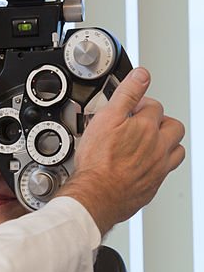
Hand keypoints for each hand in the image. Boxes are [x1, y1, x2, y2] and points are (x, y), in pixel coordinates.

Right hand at [61, 67, 184, 235]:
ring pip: (176, 151)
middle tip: (144, 125)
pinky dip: (158, 166)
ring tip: (150, 145)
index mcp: (148, 128)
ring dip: (167, 144)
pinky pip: (164, 173)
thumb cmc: (98, 163)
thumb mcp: (107, 118)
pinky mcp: (152, 187)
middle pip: (173, 127)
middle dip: (161, 123)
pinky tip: (145, 166)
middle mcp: (159, 148)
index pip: (154, 107)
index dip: (140, 105)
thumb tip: (142, 75)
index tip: (130, 110)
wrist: (96, 196)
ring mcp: (158, 169)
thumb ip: (127, 93)